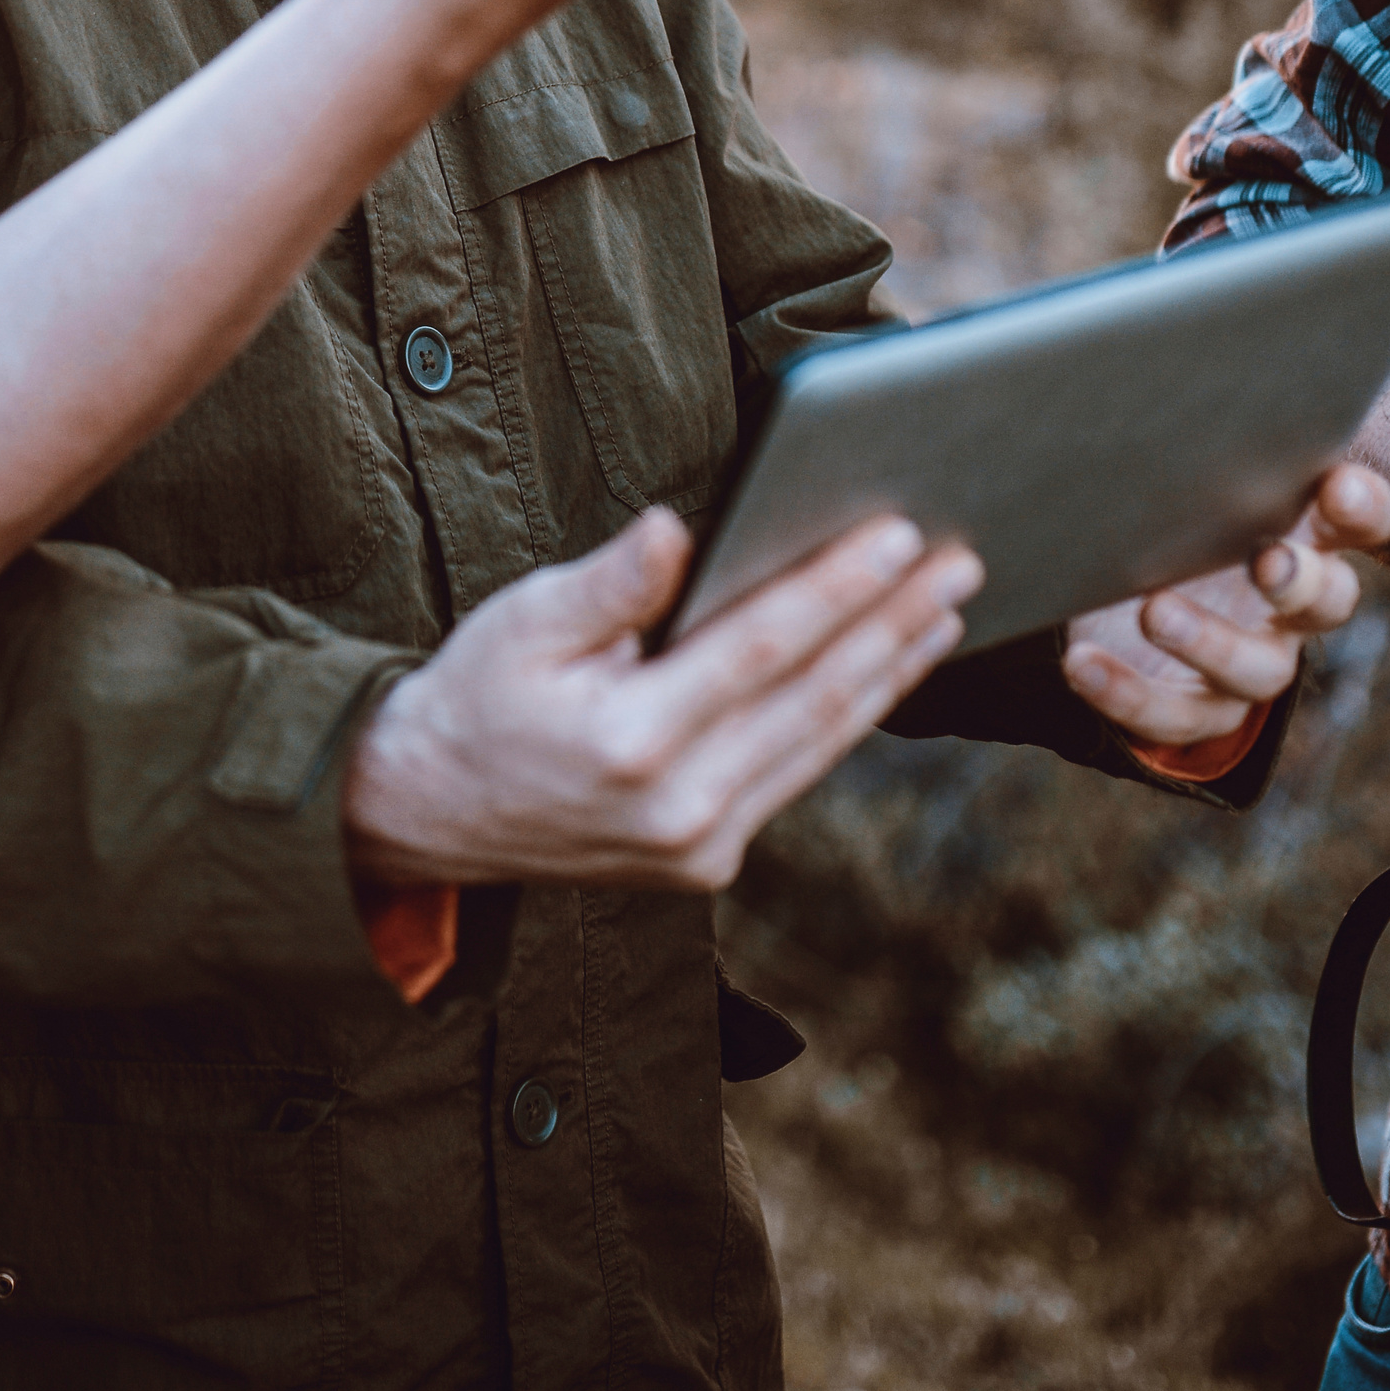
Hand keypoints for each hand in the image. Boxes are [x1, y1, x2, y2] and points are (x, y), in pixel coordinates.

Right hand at [343, 507, 981, 891]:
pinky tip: (885, 669)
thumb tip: (681, 528)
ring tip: (948, 609)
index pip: (763, 647)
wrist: (427, 815)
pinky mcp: (708, 862)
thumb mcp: (522, 622)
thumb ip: (612, 582)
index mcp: (632, 741)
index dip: (838, 587)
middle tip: (962, 560)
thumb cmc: (474, 698)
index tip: (901, 533)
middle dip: (896, 624)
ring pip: (822, 744)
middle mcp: (679, 808)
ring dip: (892, 672)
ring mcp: (700, 847)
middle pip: (816, 699)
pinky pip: (796, 774)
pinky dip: (848, 718)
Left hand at [1060, 460, 1389, 749]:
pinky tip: (1082, 663)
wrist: (1118, 599)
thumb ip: (1182, 441)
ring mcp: (1247, 663)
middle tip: (1268, 562)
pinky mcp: (1196, 710)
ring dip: (1209, 641)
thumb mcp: (1176, 474)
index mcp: (1299, 533)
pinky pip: (1174, 716)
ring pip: (1258, 671)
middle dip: (1301, 583)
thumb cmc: (1162, 512)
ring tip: (1154, 610)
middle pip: (1327, 602)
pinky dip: (1128, 693)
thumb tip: (1134, 368)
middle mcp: (1286, 606)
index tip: (1339, 484)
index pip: (1358, 520)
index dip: (1361, 507)